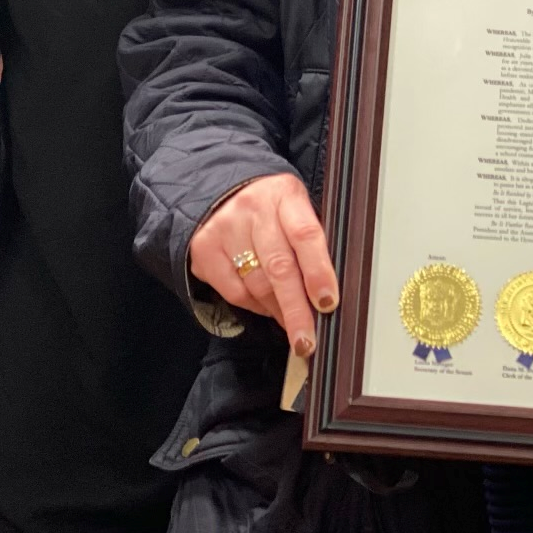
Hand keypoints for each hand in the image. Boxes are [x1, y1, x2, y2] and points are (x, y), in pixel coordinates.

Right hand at [189, 174, 337, 358]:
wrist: (221, 192)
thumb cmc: (270, 208)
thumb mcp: (295, 210)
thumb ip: (310, 244)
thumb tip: (327, 295)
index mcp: (285, 195)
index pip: (305, 235)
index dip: (318, 272)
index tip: (328, 303)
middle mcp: (253, 208)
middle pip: (279, 267)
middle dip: (296, 310)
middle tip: (307, 340)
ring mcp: (225, 228)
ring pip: (257, 285)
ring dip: (278, 311)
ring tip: (292, 321)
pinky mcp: (204, 249)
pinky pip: (235, 292)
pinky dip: (256, 306)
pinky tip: (266, 305)